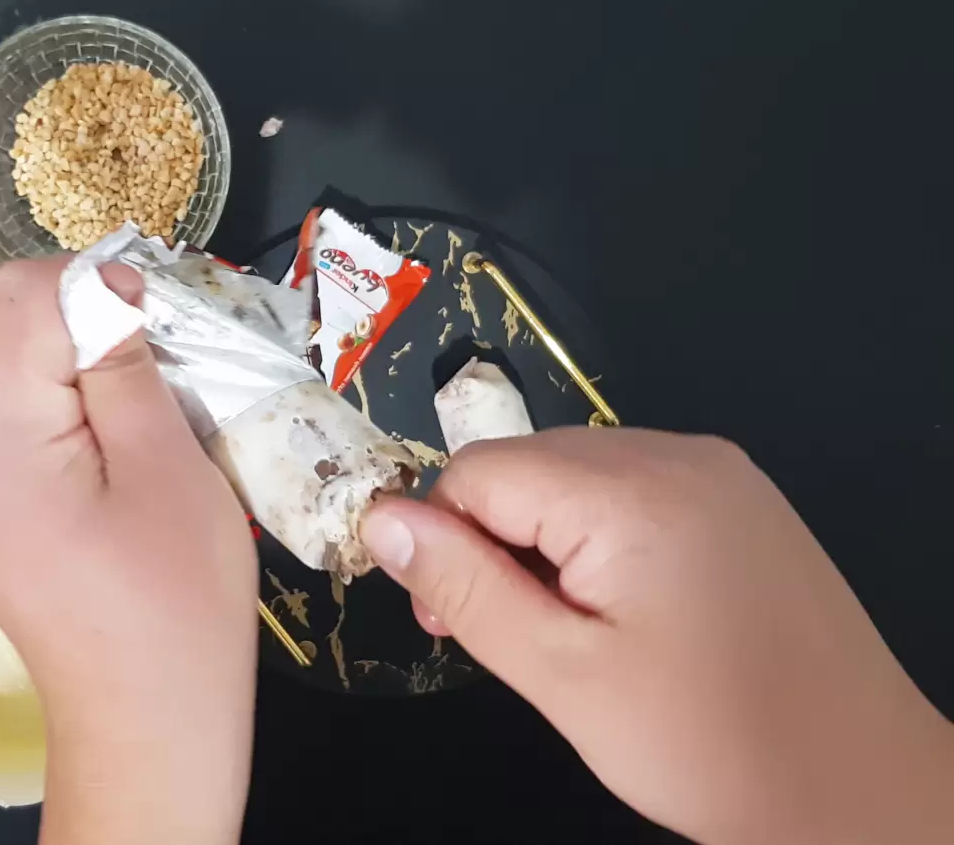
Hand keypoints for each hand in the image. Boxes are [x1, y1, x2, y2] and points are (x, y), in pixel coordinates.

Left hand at [0, 256, 257, 843]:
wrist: (141, 716)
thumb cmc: (174, 599)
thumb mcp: (169, 466)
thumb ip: (123, 366)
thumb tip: (104, 287)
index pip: (18, 296)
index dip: (94, 285)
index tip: (155, 316)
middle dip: (31, 295)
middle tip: (113, 327)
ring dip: (14, 333)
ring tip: (94, 364)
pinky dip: (8, 379)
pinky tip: (74, 413)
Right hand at [361, 427, 953, 844]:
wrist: (859, 783)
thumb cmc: (708, 742)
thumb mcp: (564, 675)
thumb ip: (464, 588)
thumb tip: (379, 521)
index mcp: (630, 491)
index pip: (477, 472)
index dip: (441, 540)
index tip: (448, 619)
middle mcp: (677, 455)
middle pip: (527, 465)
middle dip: (492, 539)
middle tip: (510, 636)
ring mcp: (718, 472)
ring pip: (575, 476)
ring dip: (545, 540)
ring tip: (573, 633)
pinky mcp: (742, 499)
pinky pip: (632, 490)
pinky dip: (600, 538)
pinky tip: (623, 610)